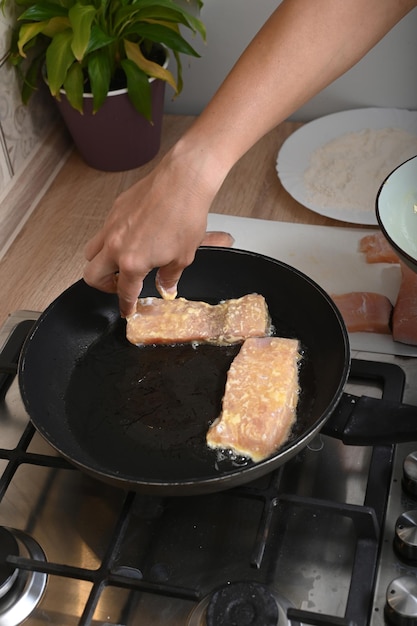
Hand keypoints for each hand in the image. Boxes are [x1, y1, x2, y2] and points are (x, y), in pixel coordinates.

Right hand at [83, 146, 222, 316]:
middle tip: (119, 286)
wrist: (183, 181)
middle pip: (92, 275)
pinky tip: (132, 237)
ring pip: (91, 251)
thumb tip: (166, 286)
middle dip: (103, 286)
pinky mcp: (115, 208)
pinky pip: (105, 230)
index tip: (127, 310)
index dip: (126, 305)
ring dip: (101, 262)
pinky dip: (112, 239)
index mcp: (132, 262)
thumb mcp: (183, 256)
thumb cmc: (185, 215)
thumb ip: (170, 276)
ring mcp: (112, 225)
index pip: (124, 291)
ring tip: (120, 263)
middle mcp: (115, 244)